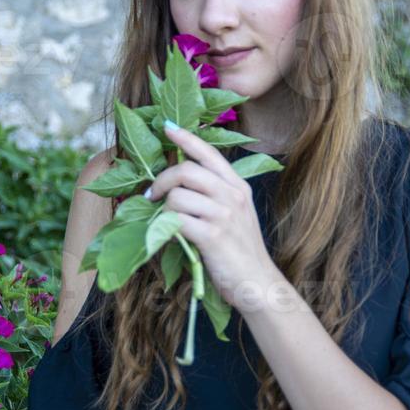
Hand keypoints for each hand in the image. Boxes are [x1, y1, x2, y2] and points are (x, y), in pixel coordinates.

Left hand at [147, 123, 278, 312]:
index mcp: (238, 185)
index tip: (168, 127)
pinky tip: (169, 234)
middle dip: (161, 180)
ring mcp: (223, 214)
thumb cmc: (241, 249)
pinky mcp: (212, 236)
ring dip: (163, 208)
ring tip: (163, 220)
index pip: (209, 153)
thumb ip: (216, 194)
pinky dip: (166, 226)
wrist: (257, 282)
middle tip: (152, 195)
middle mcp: (232, 195)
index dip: (186, 138)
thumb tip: (180, 182)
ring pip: (177, 196)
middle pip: (186, 170)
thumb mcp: (237, 213)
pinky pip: (176, 220)